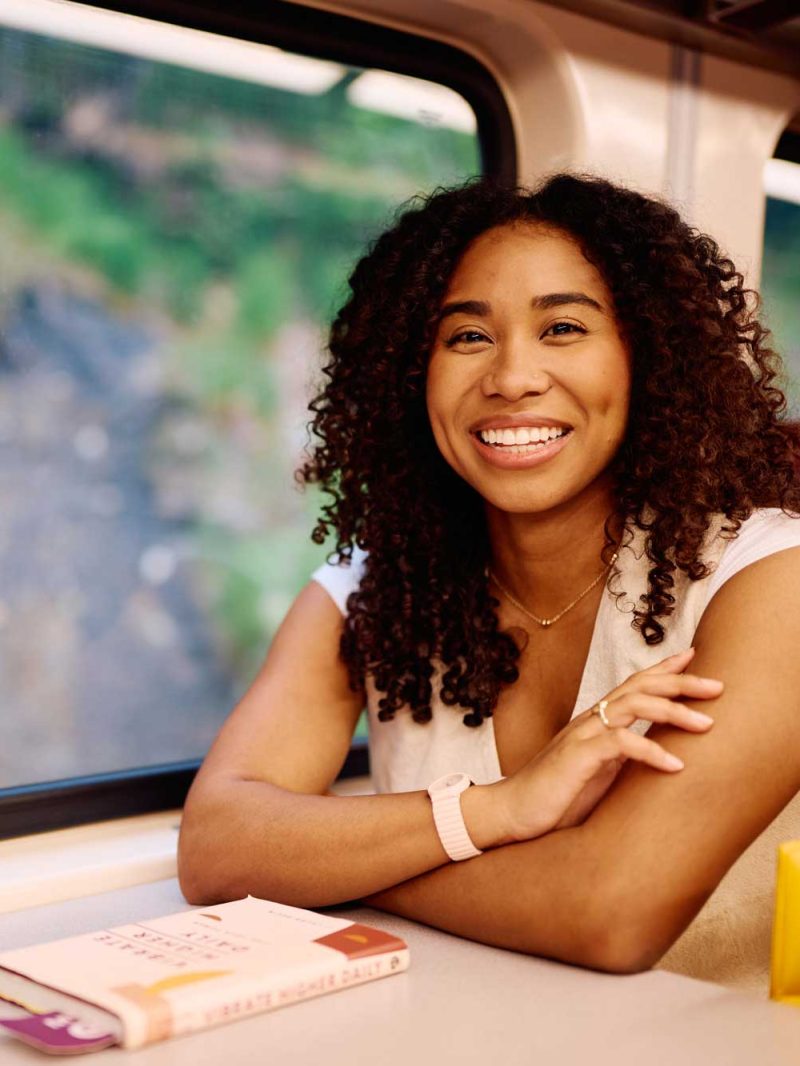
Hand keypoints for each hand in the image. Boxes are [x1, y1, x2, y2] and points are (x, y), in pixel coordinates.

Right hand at [491, 648, 722, 842]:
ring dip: (673, 712)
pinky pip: (620, 743)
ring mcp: (583, 735)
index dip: (664, 668)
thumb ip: (624, 756)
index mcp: (598, 721)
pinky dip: (650, 751)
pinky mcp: (578, 756)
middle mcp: (592, 720)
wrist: (513, 812)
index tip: (695, 656)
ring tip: (706, 725)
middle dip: (681, 682)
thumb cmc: (557, 796)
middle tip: (718, 686)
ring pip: (633, 706)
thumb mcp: (600, 772)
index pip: (634, 684)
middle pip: (640, 687)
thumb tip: (662, 754)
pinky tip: (675, 766)